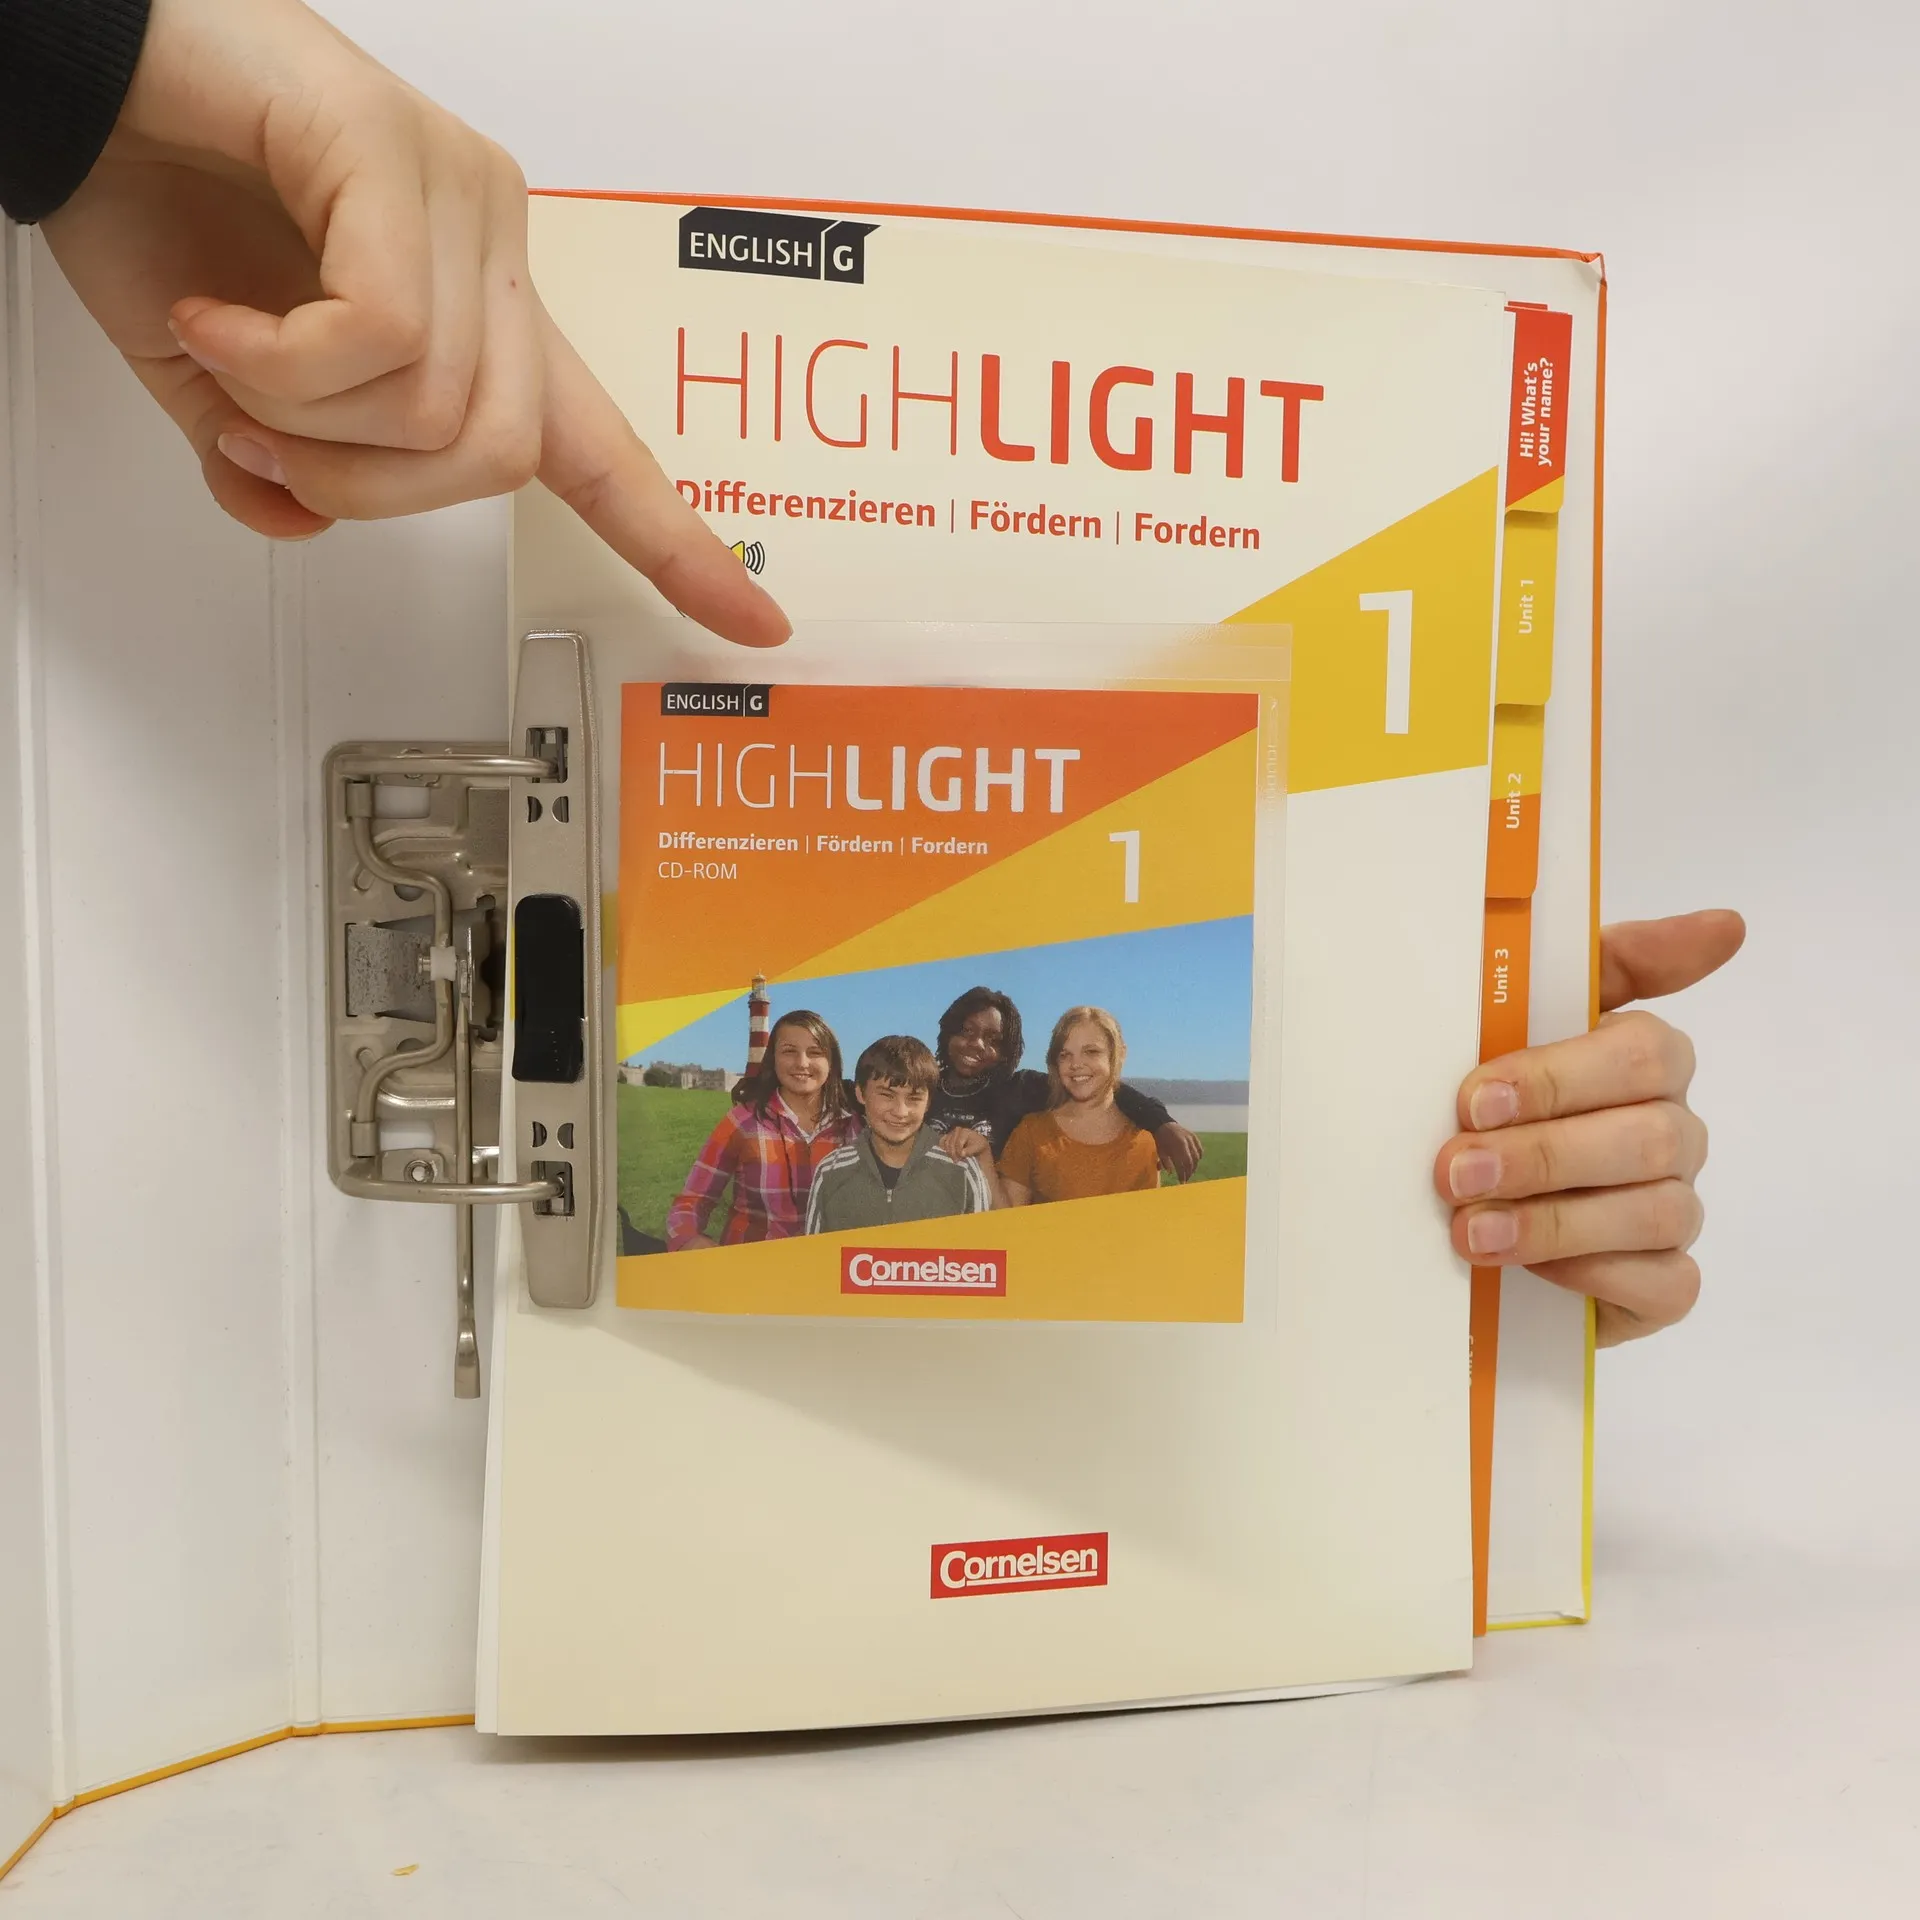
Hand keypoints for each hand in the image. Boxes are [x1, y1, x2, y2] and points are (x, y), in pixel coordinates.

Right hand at [40, 0, 786, 648]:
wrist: (68, 81)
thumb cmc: (146, 195)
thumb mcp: (221, 382)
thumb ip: (280, 465)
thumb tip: (301, 521)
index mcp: (478, 319)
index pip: (605, 451)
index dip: (675, 545)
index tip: (755, 624)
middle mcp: (494, 253)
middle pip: (502, 456)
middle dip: (367, 488)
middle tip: (264, 437)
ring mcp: (462, 197)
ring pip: (444, 410)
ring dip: (306, 422)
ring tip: (230, 351)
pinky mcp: (401, 149)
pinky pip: (386, 335)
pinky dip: (283, 361)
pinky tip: (222, 314)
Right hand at [937, 1126, 991, 1162]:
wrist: (977, 1143)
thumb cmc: (978, 1145)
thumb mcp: (977, 1148)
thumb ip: (969, 1150)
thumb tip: (961, 1153)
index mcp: (964, 1132)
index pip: (958, 1143)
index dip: (959, 1152)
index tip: (961, 1158)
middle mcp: (956, 1130)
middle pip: (951, 1144)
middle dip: (953, 1153)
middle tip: (957, 1160)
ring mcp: (951, 1133)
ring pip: (946, 1144)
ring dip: (949, 1152)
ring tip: (955, 1158)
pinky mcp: (947, 1136)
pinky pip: (942, 1142)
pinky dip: (944, 1148)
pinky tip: (948, 1153)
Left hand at [1153, 1122, 1202, 1181]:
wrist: (1163, 1124)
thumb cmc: (1161, 1140)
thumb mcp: (1160, 1152)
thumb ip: (1165, 1163)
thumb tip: (1171, 1173)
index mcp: (1176, 1147)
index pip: (1182, 1165)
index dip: (1183, 1174)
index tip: (1182, 1182)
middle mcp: (1186, 1143)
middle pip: (1191, 1162)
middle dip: (1189, 1172)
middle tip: (1186, 1178)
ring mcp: (1191, 1139)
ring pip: (1197, 1156)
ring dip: (1194, 1166)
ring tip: (1190, 1172)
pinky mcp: (1194, 1136)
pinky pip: (1199, 1149)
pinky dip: (1199, 1157)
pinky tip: (1196, 1162)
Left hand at [1433, 909, 1744, 1345]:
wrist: (1460, 1207)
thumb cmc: (1496, 1102)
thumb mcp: (1522, 1016)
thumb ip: (1613, 962)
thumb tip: (1728, 924)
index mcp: (1644, 1061)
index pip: (1641, 1052)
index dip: (1557, 1077)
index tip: (1476, 1098)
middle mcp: (1672, 1132)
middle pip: (1647, 1138)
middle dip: (1541, 1155)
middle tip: (1456, 1172)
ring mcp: (1674, 1209)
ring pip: (1654, 1212)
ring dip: (1553, 1222)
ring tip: (1470, 1231)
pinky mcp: (1663, 1283)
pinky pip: (1664, 1283)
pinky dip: (1594, 1277)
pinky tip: (1530, 1273)